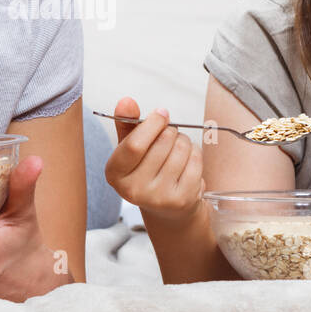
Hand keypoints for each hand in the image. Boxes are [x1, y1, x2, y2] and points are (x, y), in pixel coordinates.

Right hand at [103, 97, 203, 224]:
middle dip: (170, 131)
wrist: (166, 208)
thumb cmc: (147, 171)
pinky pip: (195, 162)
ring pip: (181, 149)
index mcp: (115, 173)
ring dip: (184, 141)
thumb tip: (126, 102)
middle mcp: (133, 190)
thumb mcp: (130, 148)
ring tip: (177, 150)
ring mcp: (158, 197)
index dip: (152, 124)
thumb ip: (127, 123)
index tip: (161, 114)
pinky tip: (187, 163)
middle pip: (162, 143)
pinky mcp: (181, 200)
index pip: (135, 145)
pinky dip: (195, 155)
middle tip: (169, 135)